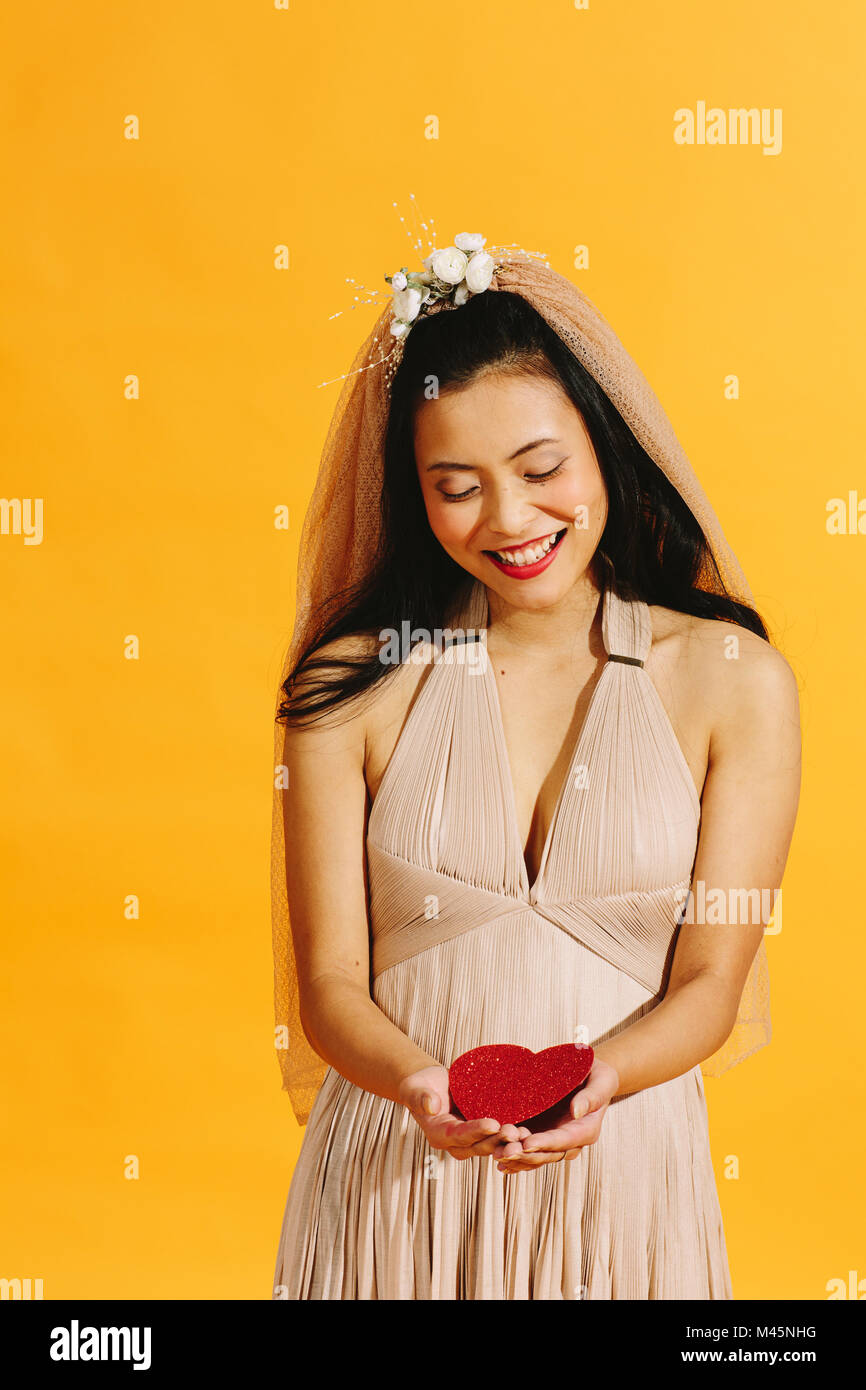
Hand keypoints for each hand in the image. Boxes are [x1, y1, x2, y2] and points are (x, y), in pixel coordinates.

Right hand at [399, 1065, 530, 1160]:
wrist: (430, 1085)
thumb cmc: (420, 1085)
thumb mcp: (415, 1088)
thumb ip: (421, 1097)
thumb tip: (431, 1105)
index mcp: (438, 1135)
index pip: (458, 1135)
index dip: (475, 1131)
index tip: (493, 1124)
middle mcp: (454, 1143)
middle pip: (477, 1146)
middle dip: (496, 1140)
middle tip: (514, 1132)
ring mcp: (468, 1140)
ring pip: (489, 1145)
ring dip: (506, 1141)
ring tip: (522, 1133)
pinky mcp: (480, 1133)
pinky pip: (495, 1137)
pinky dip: (508, 1136)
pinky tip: (524, 1129)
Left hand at [495, 1058, 619, 1172]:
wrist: (588, 1075)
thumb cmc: (597, 1074)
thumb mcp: (601, 1079)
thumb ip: (592, 1096)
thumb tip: (577, 1111)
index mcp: (586, 1130)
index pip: (564, 1140)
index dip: (545, 1143)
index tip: (527, 1143)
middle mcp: (570, 1141)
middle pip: (547, 1154)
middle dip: (525, 1154)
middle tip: (504, 1152)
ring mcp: (554, 1140)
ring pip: (535, 1156)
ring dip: (516, 1158)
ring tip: (497, 1154)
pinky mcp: (542, 1135)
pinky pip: (529, 1151)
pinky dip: (515, 1157)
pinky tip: (497, 1159)